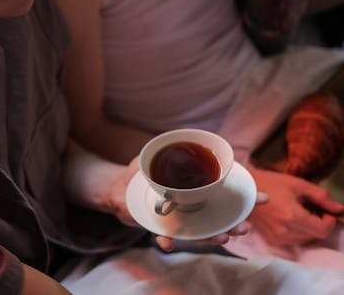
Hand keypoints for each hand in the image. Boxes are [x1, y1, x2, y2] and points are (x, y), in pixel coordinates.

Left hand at [106, 157, 268, 250]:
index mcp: (195, 190)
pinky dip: (166, 241)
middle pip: (217, 219)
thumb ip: (167, 148)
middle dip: (234, 225)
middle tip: (244, 228)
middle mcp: (190, 208)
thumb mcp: (154, 155)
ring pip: (199, 233)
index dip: (245, 198)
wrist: (117, 187)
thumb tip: (180, 138)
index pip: (224, 195)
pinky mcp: (158, 227)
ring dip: (211, 238)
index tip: (264, 198)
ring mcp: (176, 219)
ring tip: (222, 238)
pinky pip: (164, 237)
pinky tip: (167, 242)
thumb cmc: (140, 172)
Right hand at [249, 167, 343, 245]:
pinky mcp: (270, 240)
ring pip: (304, 239)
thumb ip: (321, 197)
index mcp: (292, 216)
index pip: (323, 230)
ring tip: (297, 212)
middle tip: (309, 207)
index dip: (329, 221)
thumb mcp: (298, 184)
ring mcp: (276, 237)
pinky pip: (292, 241)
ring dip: (307, 228)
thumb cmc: (270, 183)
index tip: (325, 211)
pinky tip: (288, 218)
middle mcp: (284, 231)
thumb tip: (338, 208)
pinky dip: (296, 232)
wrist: (244, 189)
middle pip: (314, 235)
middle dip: (318, 223)